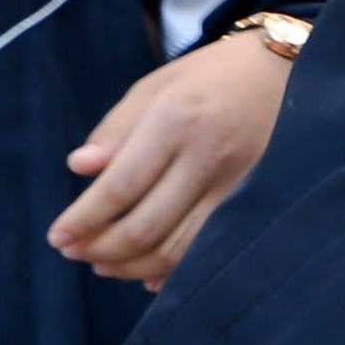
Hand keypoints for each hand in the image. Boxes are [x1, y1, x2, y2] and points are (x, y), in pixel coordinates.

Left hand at [52, 27, 299, 284]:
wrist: (287, 70)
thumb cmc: (211, 76)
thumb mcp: (156, 86)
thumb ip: (116, 129)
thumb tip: (79, 169)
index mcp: (177, 120)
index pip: (121, 186)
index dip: (84, 218)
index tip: (57, 236)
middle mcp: (208, 156)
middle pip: (146, 226)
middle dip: (101, 248)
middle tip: (73, 252)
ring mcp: (236, 184)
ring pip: (176, 249)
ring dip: (132, 265)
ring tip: (102, 264)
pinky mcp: (253, 201)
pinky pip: (207, 250)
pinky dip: (172, 270)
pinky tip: (146, 273)